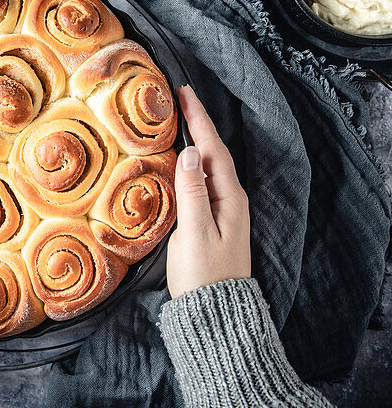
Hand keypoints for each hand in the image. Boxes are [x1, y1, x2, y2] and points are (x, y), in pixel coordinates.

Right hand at [166, 86, 250, 299]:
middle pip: (213, 153)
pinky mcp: (212, 223)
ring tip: (178, 120)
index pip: (213, 149)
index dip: (199, 119)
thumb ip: (192, 192)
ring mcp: (223, 212)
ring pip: (208, 167)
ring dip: (195, 142)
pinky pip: (202, 182)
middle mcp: (230, 201)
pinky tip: (180, 162)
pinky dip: (191, 164)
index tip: (185, 92)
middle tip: (179, 98)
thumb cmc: (203, 277)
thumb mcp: (194, 233)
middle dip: (197, 124)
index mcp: (229, 198)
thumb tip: (191, 152)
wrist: (216, 315)